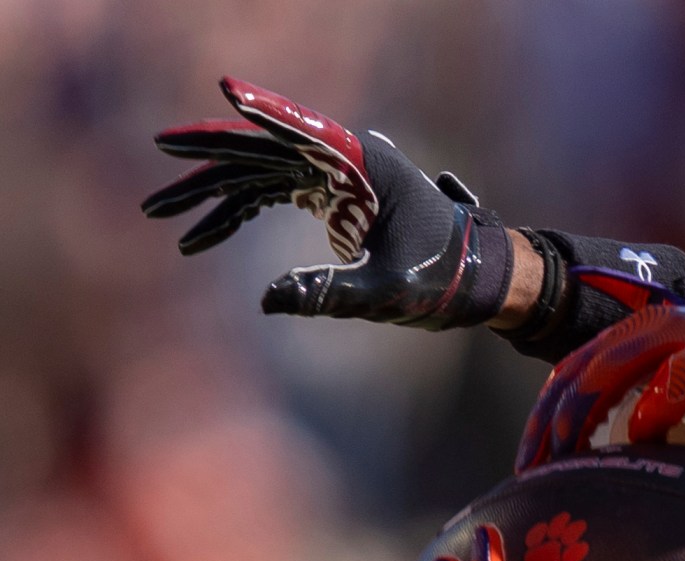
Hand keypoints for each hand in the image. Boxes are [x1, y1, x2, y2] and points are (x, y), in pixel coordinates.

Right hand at [143, 76, 517, 328]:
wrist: (477, 280)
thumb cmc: (444, 280)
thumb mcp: (387, 292)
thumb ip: (330, 294)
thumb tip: (270, 300)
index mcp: (367, 166)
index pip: (306, 132)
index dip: (266, 109)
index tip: (228, 88)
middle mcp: (345, 161)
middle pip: (265, 149)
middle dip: (210, 155)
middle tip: (159, 149)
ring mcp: (331, 177)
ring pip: (257, 173)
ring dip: (209, 192)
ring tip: (159, 213)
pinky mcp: (325, 196)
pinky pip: (267, 196)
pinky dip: (233, 215)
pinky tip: (199, 239)